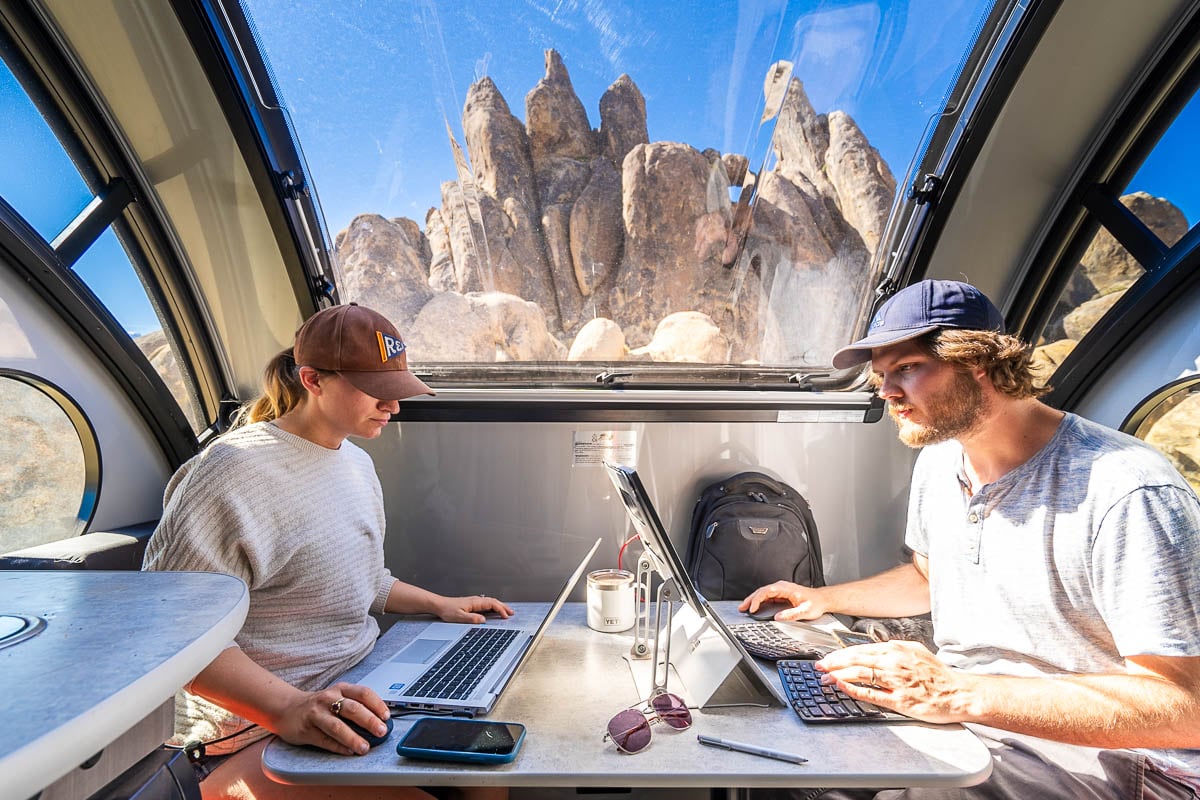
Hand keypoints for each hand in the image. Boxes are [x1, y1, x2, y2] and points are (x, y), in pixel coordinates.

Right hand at [272, 682, 389, 754]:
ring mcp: (316, 714)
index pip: (363, 693)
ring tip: (364, 747)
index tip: (387, 716)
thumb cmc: (319, 705)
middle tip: (381, 731)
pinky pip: (324, 740)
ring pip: (337, 726)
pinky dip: (338, 747)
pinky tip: (348, 751)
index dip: (377, 704)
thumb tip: (380, 721)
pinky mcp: (306, 730)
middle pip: (352, 709)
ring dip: (353, 738)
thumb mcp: (337, 697)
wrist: (287, 708)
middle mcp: (328, 699)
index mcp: (340, 689)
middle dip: (369, 721)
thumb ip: (355, 706)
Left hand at [436, 594, 514, 623]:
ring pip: (491, 602)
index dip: (500, 610)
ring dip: (500, 606)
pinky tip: (494, 611)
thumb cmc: (447, 610)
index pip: (492, 604)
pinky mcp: (472, 604)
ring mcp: (474, 601)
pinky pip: (487, 604)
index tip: (506, 616)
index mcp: (475, 602)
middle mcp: (476, 600)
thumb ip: (472, 618)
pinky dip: (494, 607)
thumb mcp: (459, 616)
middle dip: (504, 607)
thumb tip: (483, 620)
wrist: (439, 605)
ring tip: (506, 612)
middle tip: (512, 613)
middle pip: (494, 601)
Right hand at [737, 581, 826, 620]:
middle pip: (761, 591)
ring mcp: (781, 590)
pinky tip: (755, 607)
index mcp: (785, 588)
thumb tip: (778, 617)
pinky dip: (759, 601)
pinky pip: (766, 596)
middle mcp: (781, 587)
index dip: (757, 599)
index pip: (766, 592)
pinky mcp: (781, 594)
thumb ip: (791, 614)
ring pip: (763, 593)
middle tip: (742, 608)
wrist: (822, 599)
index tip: (752, 608)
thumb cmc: (815, 603)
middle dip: (750, 599)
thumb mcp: (805, 611)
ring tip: (745, 607)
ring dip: (753, 600)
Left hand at [815, 640, 976, 723]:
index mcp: (897, 649)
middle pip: (855, 658)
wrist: (959, 692)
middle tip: (819, 666)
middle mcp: (894, 661)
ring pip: (859, 673)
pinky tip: (842, 688)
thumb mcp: (915, 652)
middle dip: (833, 662)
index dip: (840, 654)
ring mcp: (896, 680)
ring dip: (838, 675)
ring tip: (824, 677)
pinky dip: (853, 689)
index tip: (828, 658)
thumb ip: (894, 650)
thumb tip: (873, 651)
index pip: (861, 649)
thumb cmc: (938, 675)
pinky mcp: (899, 699)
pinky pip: (870, 693)